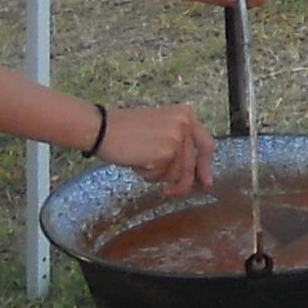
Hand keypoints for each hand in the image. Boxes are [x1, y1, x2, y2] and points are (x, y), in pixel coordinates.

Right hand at [99, 104, 214, 191]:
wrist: (102, 128)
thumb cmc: (125, 131)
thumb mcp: (160, 130)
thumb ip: (178, 145)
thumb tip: (195, 175)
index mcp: (185, 114)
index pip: (205, 143)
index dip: (205, 165)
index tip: (206, 181)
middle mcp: (185, 124)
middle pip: (191, 164)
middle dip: (183, 182)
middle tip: (172, 192)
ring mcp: (176, 138)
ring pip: (176, 173)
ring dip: (158, 174)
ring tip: (141, 159)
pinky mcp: (165, 153)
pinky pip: (161, 176)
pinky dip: (148, 175)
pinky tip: (136, 161)